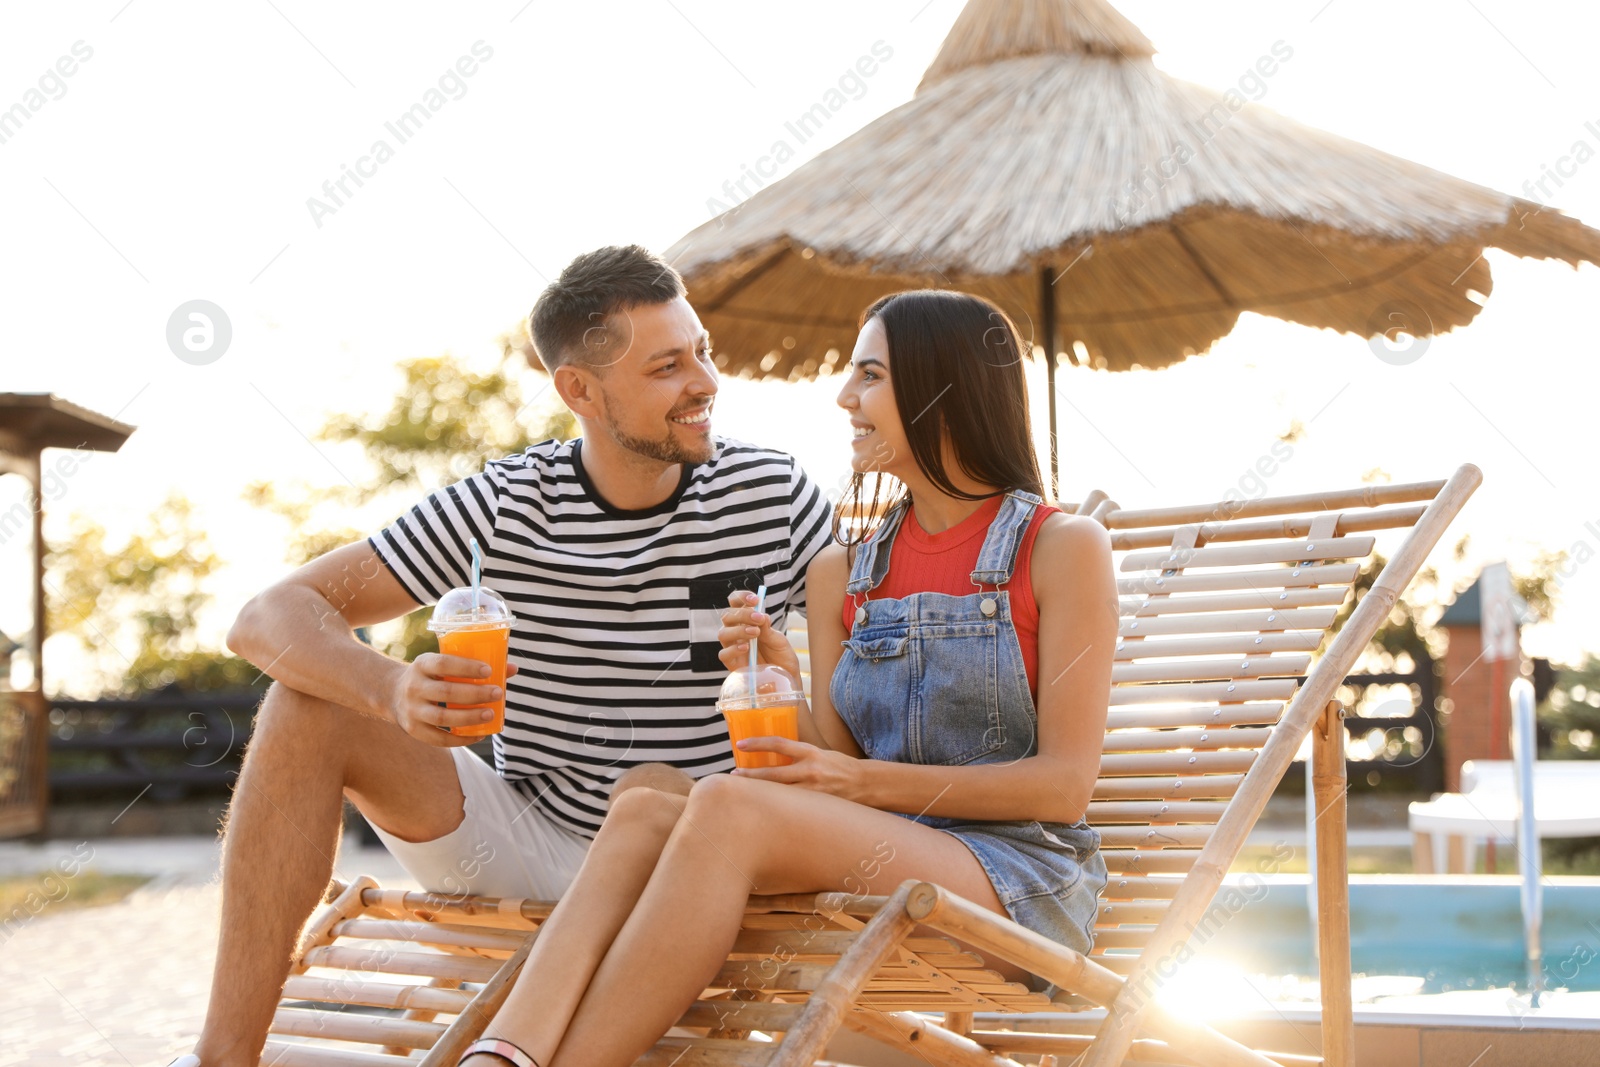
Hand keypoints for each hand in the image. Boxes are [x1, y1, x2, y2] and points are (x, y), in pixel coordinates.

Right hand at [389, 656, 519, 746]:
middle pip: (446, 692)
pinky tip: (479, 734)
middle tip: (498, 693)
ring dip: (469, 717)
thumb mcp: (443, 664)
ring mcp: (412, 710)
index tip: (489, 671)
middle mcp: (413, 687)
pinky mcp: (413, 730)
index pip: (443, 664)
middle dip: (475, 694)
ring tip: (490, 715)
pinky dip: (461, 739)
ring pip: (443, 717)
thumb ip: (474, 666)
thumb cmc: (431, 676)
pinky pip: (439, 738)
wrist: (393, 694)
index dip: (466, 667)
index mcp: (422, 664)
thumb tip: (513, 668)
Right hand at [717, 590, 801, 681]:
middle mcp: (737, 632)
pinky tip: (746, 648)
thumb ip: (769, 629)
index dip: (741, 597)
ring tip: (755, 633)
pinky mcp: (732, 664)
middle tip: (758, 618)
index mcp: (747, 621)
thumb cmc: (782, 657)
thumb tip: (761, 616)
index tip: (755, 599)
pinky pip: (723, 654)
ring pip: (723, 633)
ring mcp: (733, 647)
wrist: (786, 679)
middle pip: (727, 616)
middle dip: (742, 614)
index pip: (736, 603)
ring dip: (738, 629)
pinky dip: (733, 649)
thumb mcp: (780, 641)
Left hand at [730, 737, 862, 800]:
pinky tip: (765, 808)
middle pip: (773, 774)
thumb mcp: (818, 753)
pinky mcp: (815, 807)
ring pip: (779, 794)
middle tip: (733, 775)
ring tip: (744, 794)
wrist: (864, 784)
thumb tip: (772, 757)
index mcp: (811, 753)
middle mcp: (810, 771)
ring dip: (760, 793)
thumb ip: (797, 755)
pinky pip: (791, 807)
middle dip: (750, 776)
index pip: (779, 744)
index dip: (758, 743)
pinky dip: (777, 806)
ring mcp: (813, 791)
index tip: (740, 744)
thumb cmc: (838, 766)